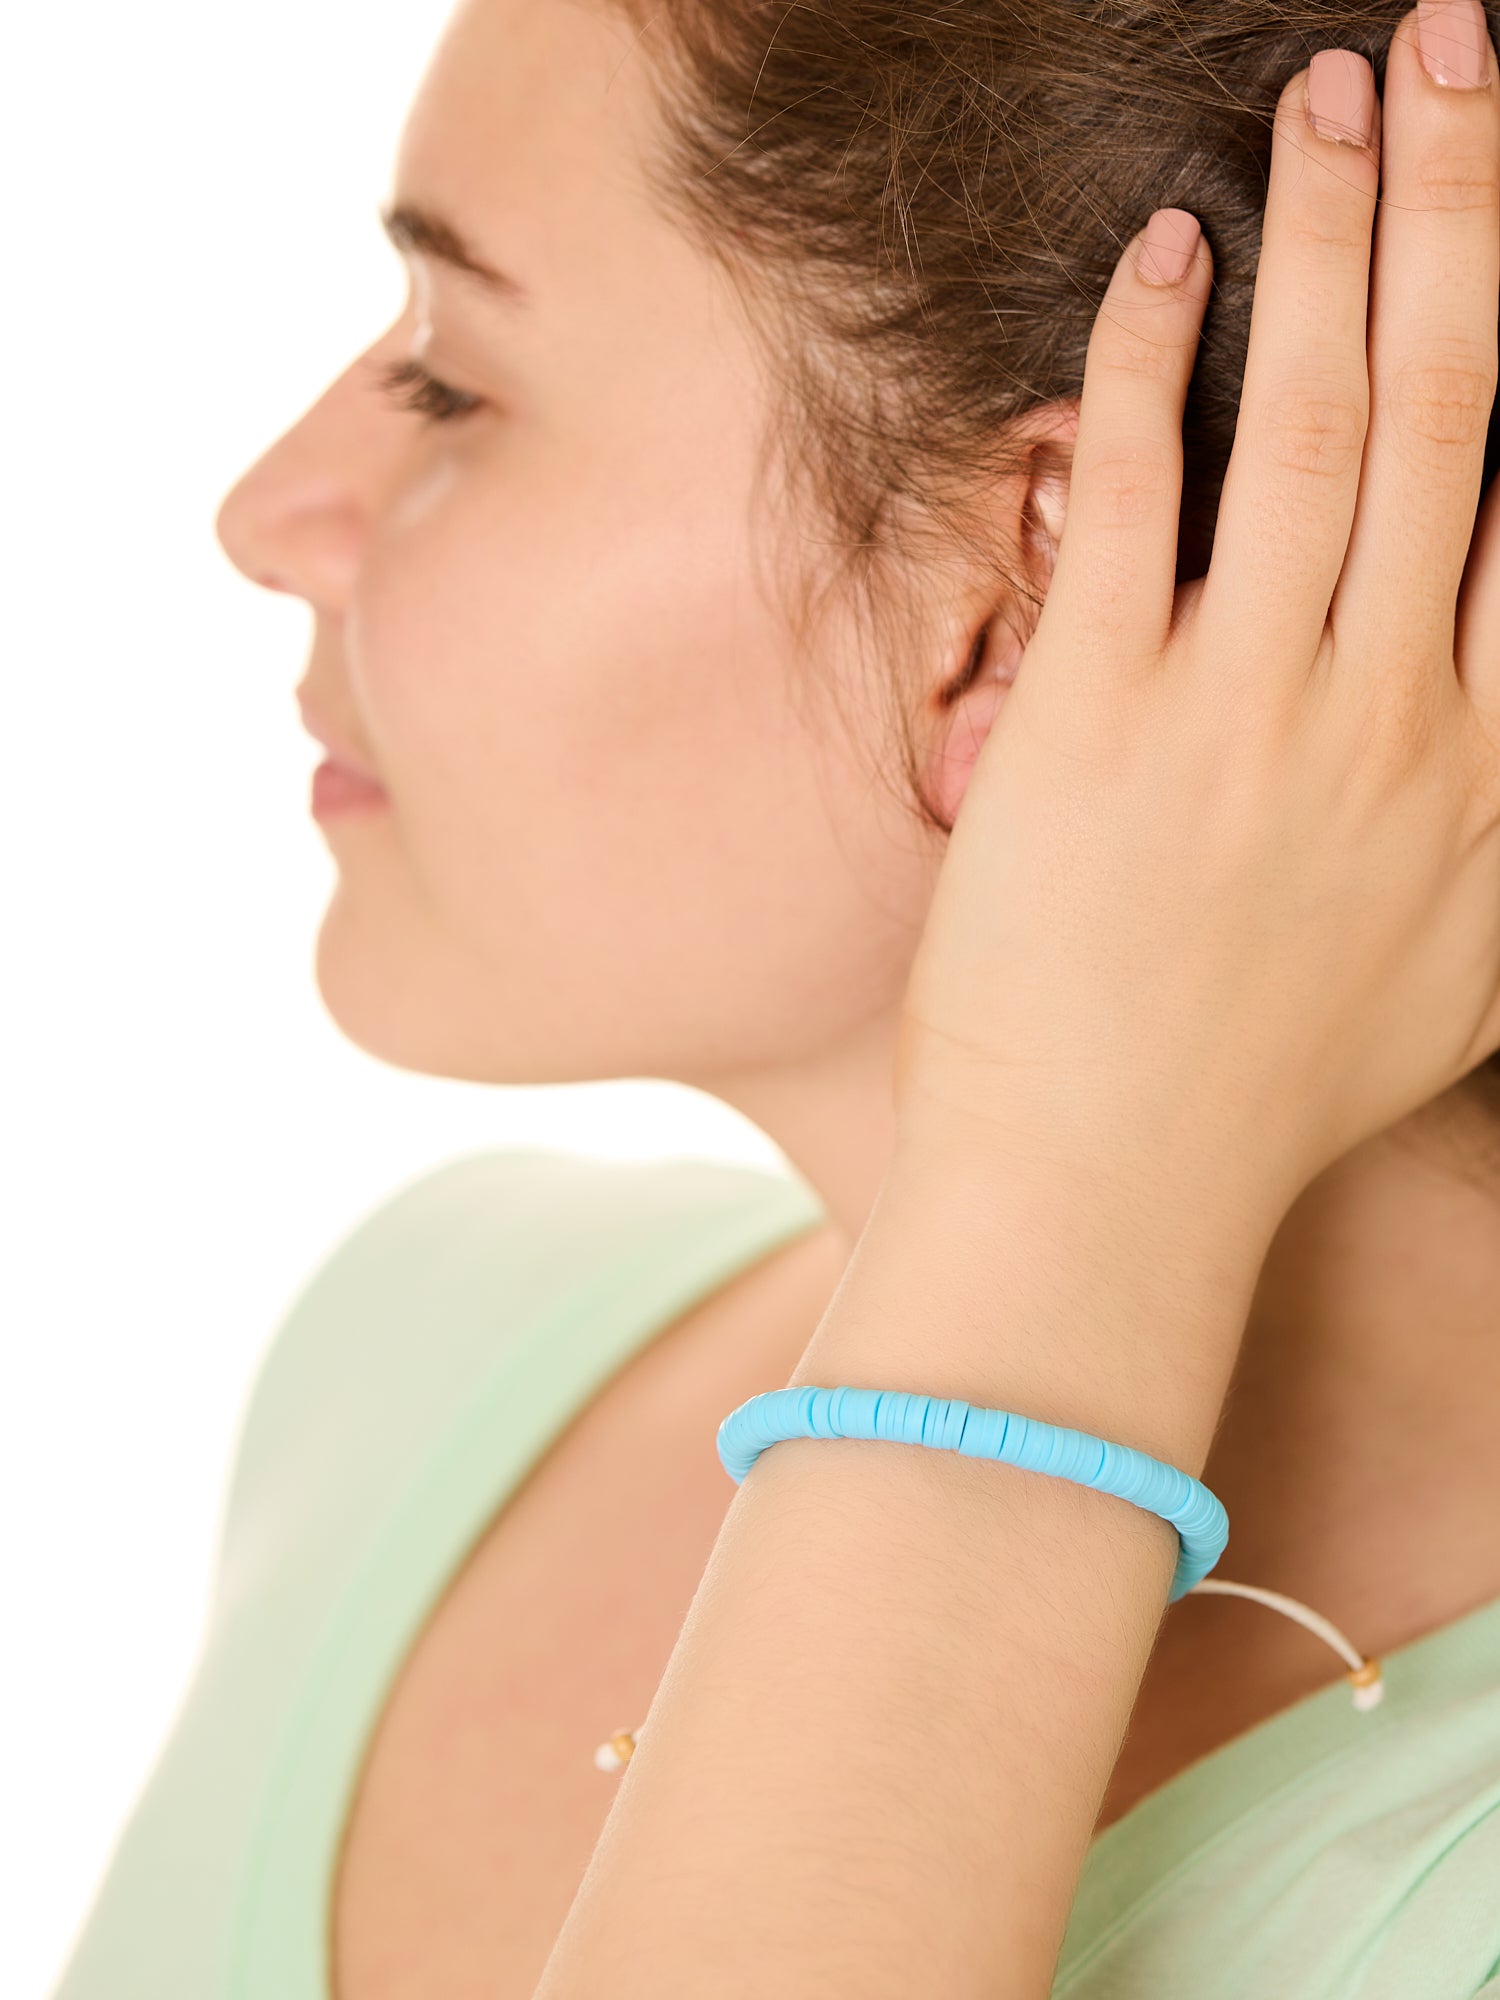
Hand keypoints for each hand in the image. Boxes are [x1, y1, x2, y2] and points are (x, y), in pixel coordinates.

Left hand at [895, 12, 1499, 1230]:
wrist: (1108, 1193)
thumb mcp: (1446, 979)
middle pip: (1458, 413)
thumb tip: (1493, 704)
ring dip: (1337, 236)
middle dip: (1464, 213)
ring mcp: (1253, 712)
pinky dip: (1156, 365)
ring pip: (1327, 421)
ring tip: (1346, 91)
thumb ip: (1494, 834)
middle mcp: (1397, 721)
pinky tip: (1165, 258)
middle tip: (1458, 53)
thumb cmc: (1257, 1098)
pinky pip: (1143, 497)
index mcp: (1486, 780)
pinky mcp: (1102, 717)